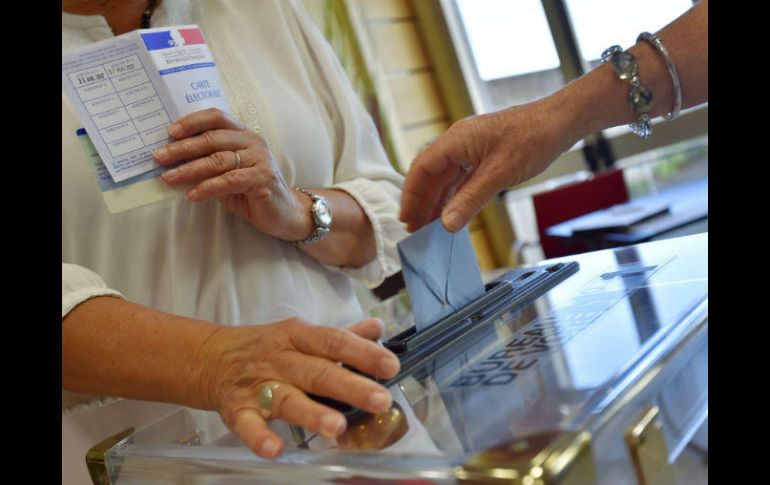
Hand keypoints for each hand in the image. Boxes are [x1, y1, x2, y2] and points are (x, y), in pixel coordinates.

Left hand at [153, 108, 311, 240]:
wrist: (285, 214)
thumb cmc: (252, 193)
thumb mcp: (227, 175)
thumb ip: (207, 165)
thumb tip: (172, 163)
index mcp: (243, 135)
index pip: (216, 118)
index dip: (192, 122)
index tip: (169, 132)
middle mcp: (253, 142)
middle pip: (212, 138)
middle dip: (182, 148)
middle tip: (159, 157)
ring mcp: (260, 159)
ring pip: (218, 160)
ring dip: (189, 169)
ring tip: (168, 177)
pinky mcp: (262, 179)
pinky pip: (229, 180)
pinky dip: (208, 188)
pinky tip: (192, 195)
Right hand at [197, 317, 399, 458]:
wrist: (211, 357)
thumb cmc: (267, 348)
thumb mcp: (301, 334)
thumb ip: (341, 335)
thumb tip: (377, 328)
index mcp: (297, 335)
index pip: (334, 341)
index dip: (363, 352)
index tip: (391, 366)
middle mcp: (279, 358)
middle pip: (317, 371)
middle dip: (350, 386)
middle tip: (379, 400)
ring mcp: (257, 385)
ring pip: (287, 398)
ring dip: (312, 412)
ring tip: (338, 427)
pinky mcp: (237, 410)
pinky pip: (247, 424)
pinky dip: (259, 437)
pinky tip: (275, 449)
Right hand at [399, 96, 579, 232]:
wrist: (560, 122)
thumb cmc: (533, 137)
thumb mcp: (499, 173)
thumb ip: (470, 199)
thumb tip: (447, 224)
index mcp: (456, 140)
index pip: (421, 168)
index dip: (411, 194)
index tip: (406, 218)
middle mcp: (458, 142)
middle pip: (430, 174)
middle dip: (421, 201)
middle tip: (414, 228)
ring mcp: (471, 148)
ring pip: (445, 178)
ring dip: (436, 201)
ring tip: (428, 226)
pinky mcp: (483, 155)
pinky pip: (461, 177)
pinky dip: (454, 196)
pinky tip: (451, 211)